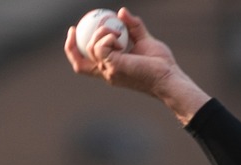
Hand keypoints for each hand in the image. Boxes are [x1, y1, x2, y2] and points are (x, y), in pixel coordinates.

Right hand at [64, 8, 208, 120]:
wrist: (169, 77)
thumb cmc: (160, 64)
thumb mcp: (145, 40)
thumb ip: (133, 26)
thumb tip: (121, 12)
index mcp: (110, 68)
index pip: (84, 64)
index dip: (73, 50)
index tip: (74, 30)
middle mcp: (107, 73)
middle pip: (79, 62)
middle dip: (71, 44)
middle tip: (74, 27)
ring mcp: (110, 72)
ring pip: (90, 49)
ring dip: (100, 34)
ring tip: (117, 31)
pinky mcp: (115, 67)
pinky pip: (100, 48)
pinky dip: (106, 37)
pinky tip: (119, 36)